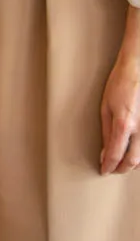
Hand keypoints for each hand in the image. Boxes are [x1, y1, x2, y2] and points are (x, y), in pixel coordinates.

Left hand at [104, 46, 139, 174]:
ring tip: (122, 162)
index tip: (103, 170)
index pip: (115, 154)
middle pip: (133, 160)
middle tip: (112, 169)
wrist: (138, 70)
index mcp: (123, 123)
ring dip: (133, 163)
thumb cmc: (120, 84)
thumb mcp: (105, 106)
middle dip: (121, 168)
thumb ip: (105, 131)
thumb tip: (104, 150)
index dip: (108, 165)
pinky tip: (135, 152)